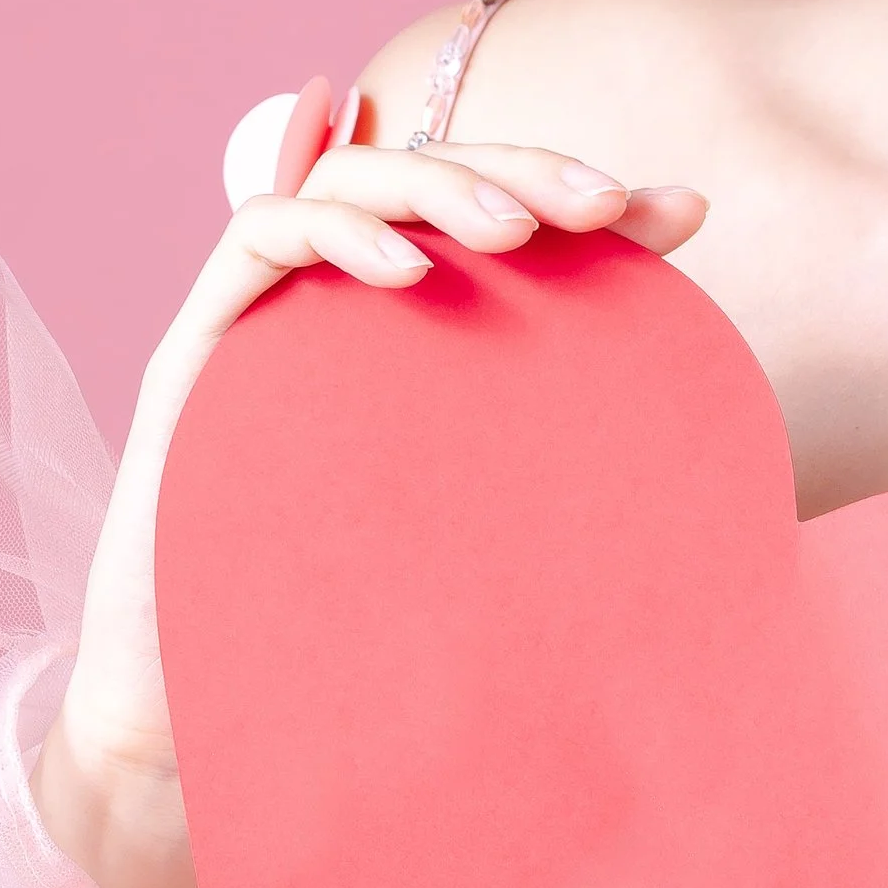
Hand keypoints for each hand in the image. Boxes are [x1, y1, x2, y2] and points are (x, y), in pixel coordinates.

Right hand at [32, 127, 709, 887]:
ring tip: (512, 230)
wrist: (230, 719)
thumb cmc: (381, 621)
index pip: (499, 204)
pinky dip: (335, 234)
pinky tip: (404, 272)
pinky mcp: (196, 348)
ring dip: (438, 186)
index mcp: (416, 321)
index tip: (674, 213)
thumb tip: (690, 366)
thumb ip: (589, 427)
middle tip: (599, 205)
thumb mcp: (513, 516)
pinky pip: (257, 238)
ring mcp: (266, 315)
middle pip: (429, 169)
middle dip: (520, 168)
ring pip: (348, 180)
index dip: (581, 186)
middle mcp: (340, 298)